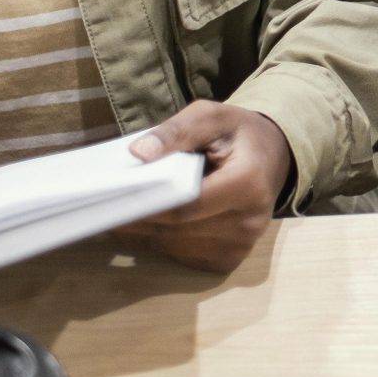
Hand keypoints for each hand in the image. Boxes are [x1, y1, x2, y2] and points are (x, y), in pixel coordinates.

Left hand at [118, 102, 294, 272]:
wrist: (272, 157)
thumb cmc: (237, 134)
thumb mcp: (210, 116)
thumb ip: (175, 131)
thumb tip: (138, 155)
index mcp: (248, 183)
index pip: (187, 205)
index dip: (149, 203)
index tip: (114, 197)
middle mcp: (250, 221)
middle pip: (178, 230)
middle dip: (140, 218)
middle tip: (105, 206)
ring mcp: (242, 245)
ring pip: (176, 247)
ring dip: (147, 232)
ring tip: (123, 213)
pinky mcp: (231, 260)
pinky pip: (184, 256)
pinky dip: (163, 241)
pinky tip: (153, 223)